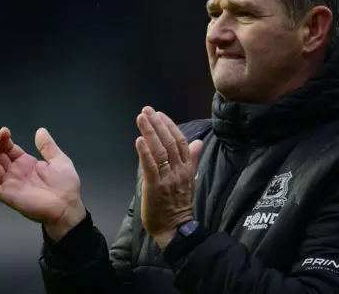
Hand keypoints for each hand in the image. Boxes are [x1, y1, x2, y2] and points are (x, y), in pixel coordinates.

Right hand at [0, 127, 85, 240]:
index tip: (4, 130)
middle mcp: (15, 173)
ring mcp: (10, 184)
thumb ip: (48, 147)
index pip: (8, 149)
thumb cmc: (66, 185)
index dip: (4, 139)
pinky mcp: (8, 196)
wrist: (68, 206)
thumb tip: (40, 130)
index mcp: (26, 164)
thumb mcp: (59, 160)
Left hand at [135, 107, 202, 248]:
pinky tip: (139, 140)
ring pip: (160, 151)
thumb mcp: (190, 178)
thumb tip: (199, 141)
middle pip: (169, 142)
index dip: (170, 126)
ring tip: (141, 119)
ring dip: (150, 133)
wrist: (175, 228)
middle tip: (147, 111)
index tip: (160, 114)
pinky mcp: (155, 187)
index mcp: (187, 167)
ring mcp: (167, 179)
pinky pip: (151, 167)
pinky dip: (145, 153)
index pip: (180, 141)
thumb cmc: (179, 203)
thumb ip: (193, 159)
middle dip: (158, 124)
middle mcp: (179, 170)